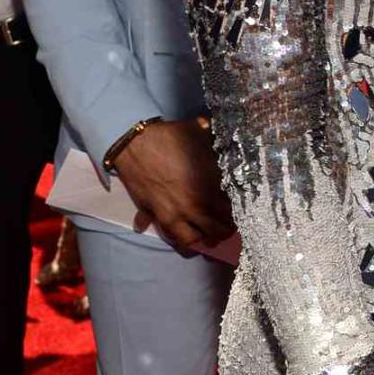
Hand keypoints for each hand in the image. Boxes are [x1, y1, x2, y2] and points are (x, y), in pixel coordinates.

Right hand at [113, 116, 233, 251]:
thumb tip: (228, 134)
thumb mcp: (200, 135)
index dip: (236, 216)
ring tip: (206, 238)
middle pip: (214, 232)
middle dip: (223, 233)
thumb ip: (216, 140)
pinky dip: (172, 236)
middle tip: (229, 231)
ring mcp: (170, 214)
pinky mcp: (151, 214)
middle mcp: (190, 208)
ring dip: (199, 241)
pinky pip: (164, 233)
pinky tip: (178, 234)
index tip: (239, 215)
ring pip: (189, 240)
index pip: (229, 214)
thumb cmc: (171, 137)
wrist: (134, 142)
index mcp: (207, 191)